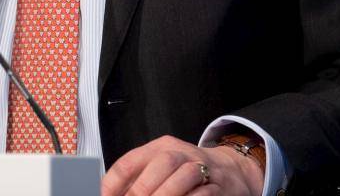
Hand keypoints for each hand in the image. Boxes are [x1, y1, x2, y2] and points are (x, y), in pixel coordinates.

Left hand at [101, 135, 261, 195]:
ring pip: (185, 174)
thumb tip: (110, 193)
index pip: (132, 160)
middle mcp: (181, 153)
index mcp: (159, 147)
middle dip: (143, 188)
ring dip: (166, 194)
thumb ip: (137, 179)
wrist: (229, 170)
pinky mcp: (219, 184)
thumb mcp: (159, 167)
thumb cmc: (185, 171)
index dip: (115, 181)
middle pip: (162, 162)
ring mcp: (202, 167)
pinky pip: (204, 192)